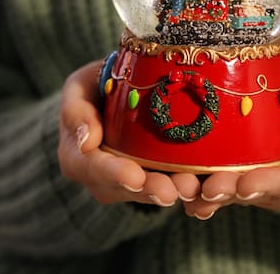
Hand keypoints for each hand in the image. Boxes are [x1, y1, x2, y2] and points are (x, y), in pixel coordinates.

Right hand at [58, 59, 201, 206]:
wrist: (119, 91)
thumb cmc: (96, 86)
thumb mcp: (79, 86)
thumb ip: (76, 110)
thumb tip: (87, 141)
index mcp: (76, 155)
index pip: (89, 168)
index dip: (112, 174)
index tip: (135, 176)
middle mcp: (98, 177)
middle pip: (122, 189)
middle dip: (149, 190)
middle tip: (174, 189)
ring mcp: (124, 183)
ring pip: (147, 193)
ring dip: (172, 190)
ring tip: (192, 186)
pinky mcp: (151, 180)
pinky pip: (167, 187)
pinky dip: (184, 187)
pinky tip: (204, 185)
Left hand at [184, 60, 279, 218]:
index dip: (272, 185)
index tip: (246, 183)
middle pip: (266, 195)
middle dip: (235, 192)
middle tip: (209, 188)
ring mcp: (273, 187)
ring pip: (242, 197)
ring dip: (216, 196)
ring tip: (192, 191)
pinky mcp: (249, 180)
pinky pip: (228, 190)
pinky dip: (206, 193)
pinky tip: (186, 193)